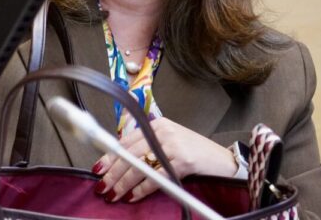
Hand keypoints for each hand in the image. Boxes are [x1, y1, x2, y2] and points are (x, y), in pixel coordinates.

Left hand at [91, 117, 236, 202]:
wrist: (222, 160)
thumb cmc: (194, 152)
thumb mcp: (169, 142)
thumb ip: (148, 145)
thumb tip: (122, 160)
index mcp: (157, 125)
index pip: (127, 141)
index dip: (111, 155)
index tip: (98, 167)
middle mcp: (162, 132)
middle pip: (130, 153)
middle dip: (113, 172)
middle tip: (102, 185)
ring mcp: (172, 146)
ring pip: (139, 166)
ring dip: (123, 182)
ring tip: (113, 193)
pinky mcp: (182, 161)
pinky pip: (156, 177)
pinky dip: (142, 188)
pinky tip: (132, 196)